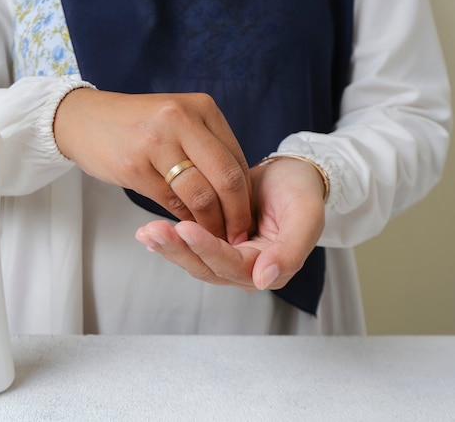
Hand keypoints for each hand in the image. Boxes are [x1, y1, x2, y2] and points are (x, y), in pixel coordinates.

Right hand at [54, 88, 251, 242]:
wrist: (85, 119)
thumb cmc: (138, 126)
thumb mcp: (179, 122)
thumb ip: (208, 149)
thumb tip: (238, 196)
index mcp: (201, 107)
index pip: (237, 160)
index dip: (246, 196)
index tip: (245, 218)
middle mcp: (182, 119)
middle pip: (226, 178)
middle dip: (236, 214)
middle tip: (238, 236)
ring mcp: (157, 142)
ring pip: (200, 195)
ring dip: (210, 224)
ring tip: (213, 237)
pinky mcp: (135, 166)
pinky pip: (171, 203)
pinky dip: (183, 220)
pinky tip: (185, 228)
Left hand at [135, 157, 325, 289]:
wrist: (293, 175)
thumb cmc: (302, 192)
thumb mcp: (306, 216)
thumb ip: (290, 252)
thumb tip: (264, 280)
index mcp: (269, 268)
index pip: (232, 265)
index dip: (208, 249)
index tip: (185, 229)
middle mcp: (246, 269)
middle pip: (206, 268)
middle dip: (178, 250)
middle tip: (154, 231)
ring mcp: (229, 258)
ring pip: (194, 260)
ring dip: (170, 246)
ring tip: (147, 231)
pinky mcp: (216, 243)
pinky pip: (191, 247)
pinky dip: (171, 240)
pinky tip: (150, 235)